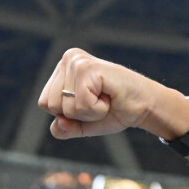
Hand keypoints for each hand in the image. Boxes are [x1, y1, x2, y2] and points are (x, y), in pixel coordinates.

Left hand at [38, 48, 158, 139]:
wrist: (143, 108)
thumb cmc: (112, 111)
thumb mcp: (79, 125)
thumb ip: (62, 128)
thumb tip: (58, 122)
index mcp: (61, 69)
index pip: (44, 103)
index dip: (66, 113)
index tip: (89, 102)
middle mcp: (68, 59)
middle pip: (51, 105)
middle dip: (76, 113)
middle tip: (98, 101)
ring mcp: (77, 62)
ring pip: (65, 107)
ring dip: (88, 112)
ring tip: (104, 98)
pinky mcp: (87, 68)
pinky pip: (80, 105)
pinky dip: (96, 110)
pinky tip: (109, 97)